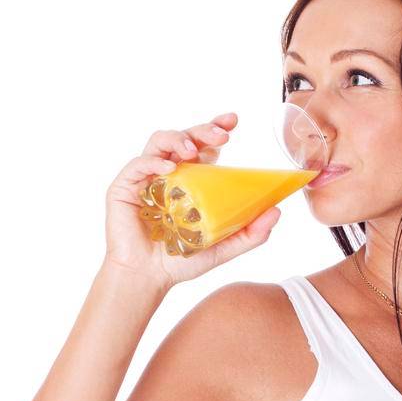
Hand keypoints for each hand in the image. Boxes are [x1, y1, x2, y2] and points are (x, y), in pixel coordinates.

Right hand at [103, 110, 281, 289]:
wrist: (148, 278)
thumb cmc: (181, 261)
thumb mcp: (223, 247)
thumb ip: (250, 233)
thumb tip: (277, 211)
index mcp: (190, 180)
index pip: (204, 147)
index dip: (215, 129)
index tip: (233, 122)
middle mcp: (168, 173)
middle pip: (184, 138)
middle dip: (203, 130)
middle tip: (222, 134)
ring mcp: (145, 178)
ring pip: (159, 142)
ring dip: (178, 139)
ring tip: (192, 149)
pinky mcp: (125, 186)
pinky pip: (138, 164)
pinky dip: (153, 162)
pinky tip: (168, 168)